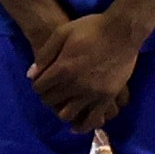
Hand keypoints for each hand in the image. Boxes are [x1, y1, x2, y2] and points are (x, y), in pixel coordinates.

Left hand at [29, 10, 143, 130]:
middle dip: (48, 97)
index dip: (38, 84)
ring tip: (65, 104)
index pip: (39, 87)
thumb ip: (45, 54)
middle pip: (51, 101)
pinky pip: (92, 120)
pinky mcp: (107, 98)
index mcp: (63, 68)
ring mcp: (92, 94)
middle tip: (53, 91)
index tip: (42, 81)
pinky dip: (82, 125)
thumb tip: (31, 75)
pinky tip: (78, 124)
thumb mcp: (62, 32)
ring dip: (62, 111)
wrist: (123, 31)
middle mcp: (75, 85)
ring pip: (68, 115)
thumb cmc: (92, 28)